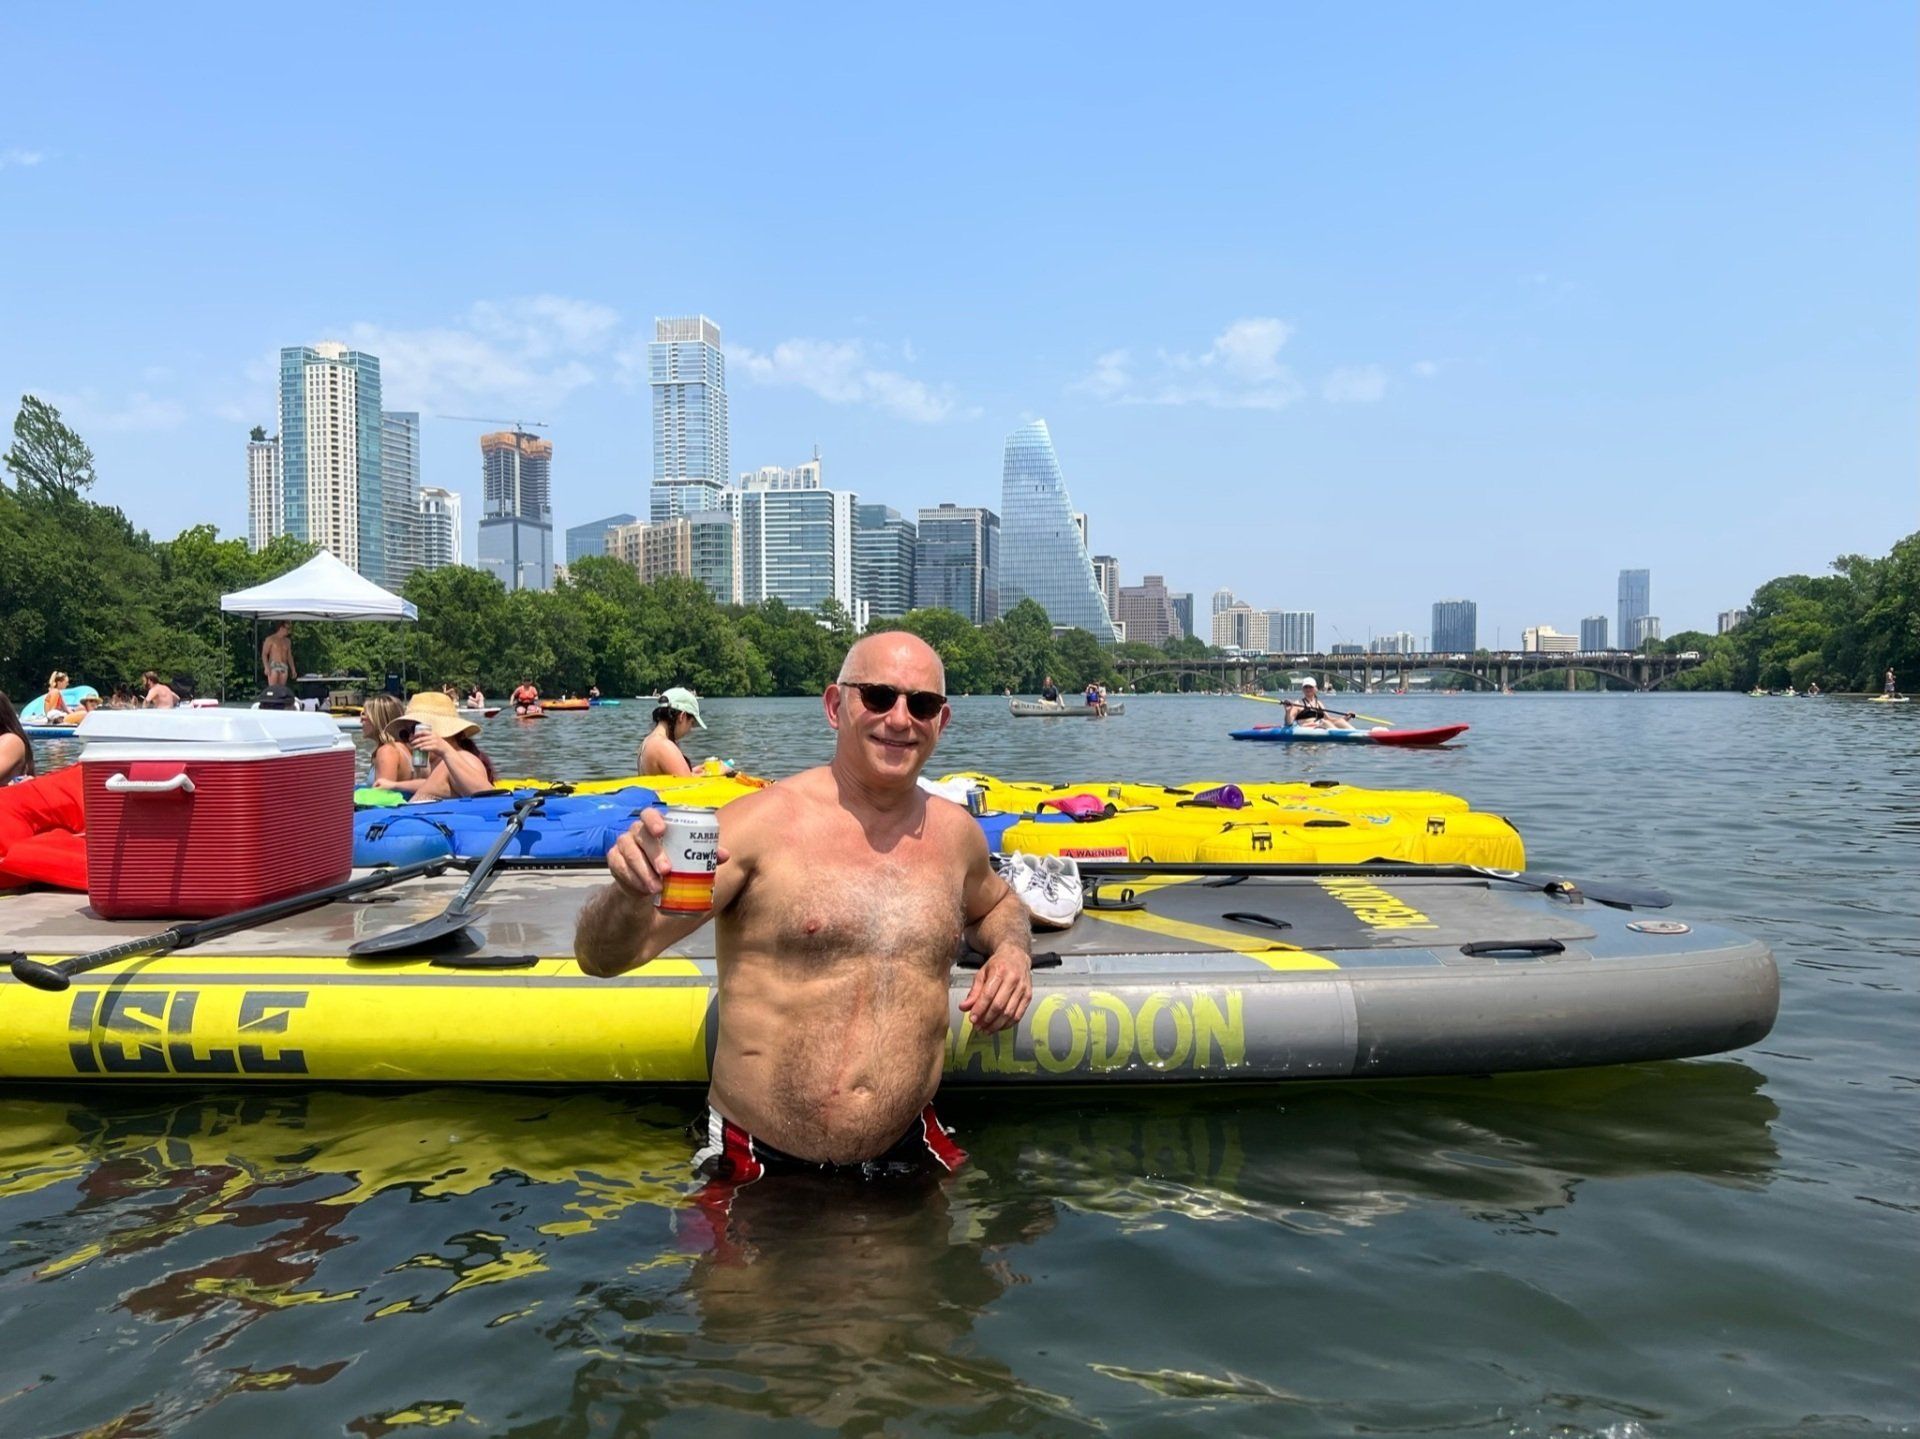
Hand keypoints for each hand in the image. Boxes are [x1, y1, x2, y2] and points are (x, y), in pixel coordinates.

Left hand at [413, 728, 448, 756]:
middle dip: (415, 741)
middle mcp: (434, 737)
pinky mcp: (435, 747)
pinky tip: (420, 750)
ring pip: (423, 743)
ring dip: (417, 746)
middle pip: (421, 738)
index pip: (423, 732)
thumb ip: (428, 737)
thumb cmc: (439, 744)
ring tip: (413, 748)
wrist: (446, 750)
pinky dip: (423, 748)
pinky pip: (427, 747)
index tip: (412, 737)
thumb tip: (418, 738)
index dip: (416, 734)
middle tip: (411, 743)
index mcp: (433, 733)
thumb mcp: (435, 738)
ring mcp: (435, 742)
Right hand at [607, 811, 730, 901]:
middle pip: (641, 835)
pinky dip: (631, 879)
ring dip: (642, 870)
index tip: (661, 830)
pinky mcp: (614, 861)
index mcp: (655, 825)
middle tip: (666, 870)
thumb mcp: (688, 859)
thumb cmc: (672, 863)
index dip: (654, 819)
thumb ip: (705, 854)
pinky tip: (643, 889)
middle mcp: (637, 831)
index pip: (650, 813)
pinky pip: (619, 867)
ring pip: (629, 852)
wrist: (649, 885)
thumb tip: (724, 855)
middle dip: (654, 853)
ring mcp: (623, 845)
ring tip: (656, 887)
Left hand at [959, 946, 1031, 1034]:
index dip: (980, 1009)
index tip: (972, 1019)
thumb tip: (964, 1007)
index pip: (988, 995)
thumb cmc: (998, 965)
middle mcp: (1013, 979)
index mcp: (999, 971)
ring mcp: (1022, 988)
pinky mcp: (1028, 996)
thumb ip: (973, 992)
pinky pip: (1018, 1015)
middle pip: (999, 1005)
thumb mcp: (982, 974)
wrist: (1016, 956)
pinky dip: (1007, 1024)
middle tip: (978, 1027)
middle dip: (987, 1019)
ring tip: (986, 1030)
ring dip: (996, 1025)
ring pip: (1009, 1013)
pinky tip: (998, 1026)